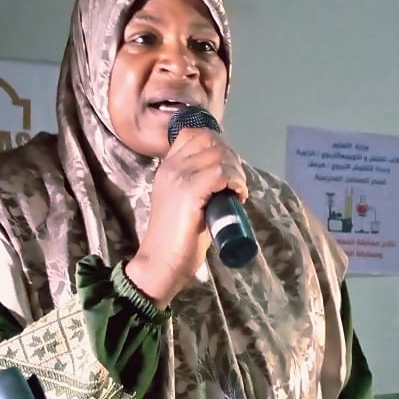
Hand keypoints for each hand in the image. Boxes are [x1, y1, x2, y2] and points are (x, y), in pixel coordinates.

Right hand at [125, 126, 247, 307]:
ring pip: (220, 156)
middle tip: (234, 183)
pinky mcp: (190, 192)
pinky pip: (221, 173)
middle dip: (231, 159)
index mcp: (168, 167)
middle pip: (211, 141)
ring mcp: (179, 177)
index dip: (217, 146)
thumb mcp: (184, 201)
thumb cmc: (177, 239)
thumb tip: (224, 173)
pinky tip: (237, 197)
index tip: (226, 169)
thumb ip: (196, 183)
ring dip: (236, 172)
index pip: (194, 134)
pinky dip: (236, 183)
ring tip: (235, 192)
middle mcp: (171, 167)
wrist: (161, 264)